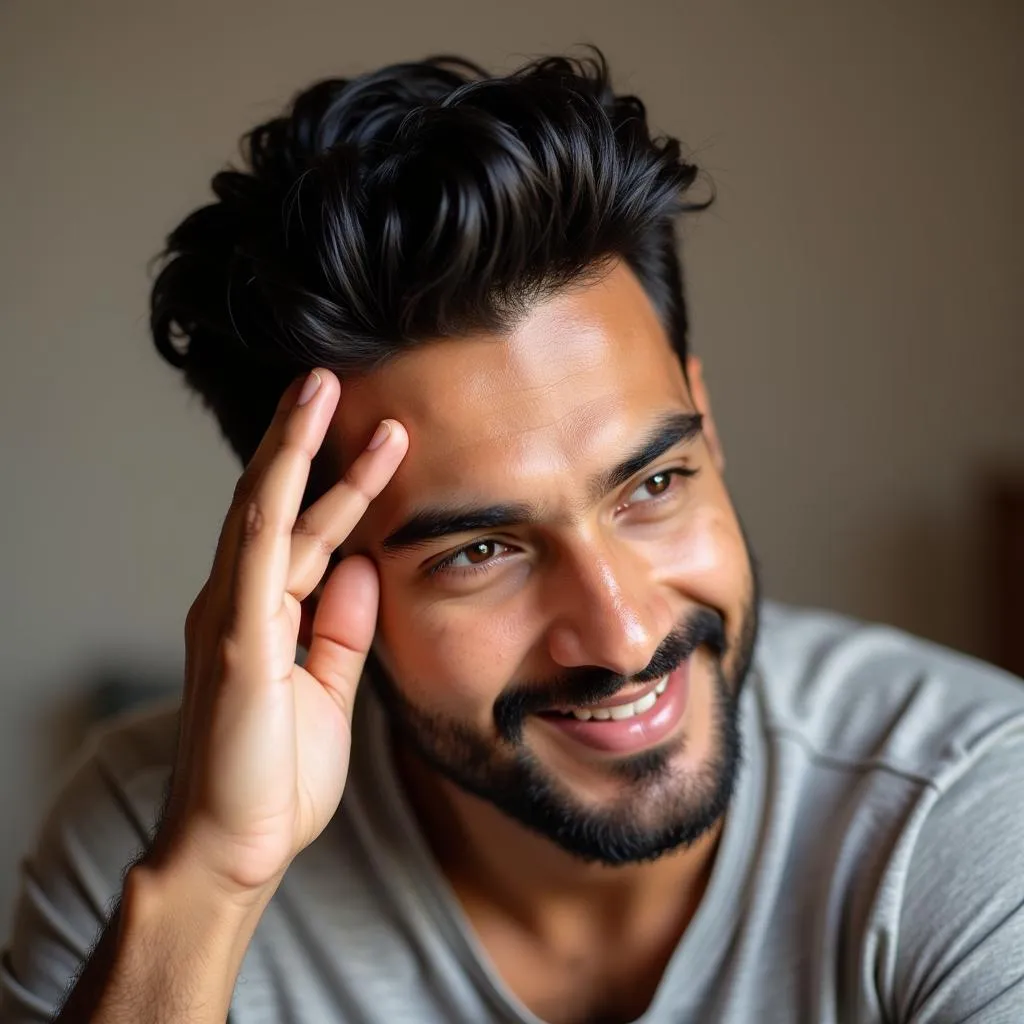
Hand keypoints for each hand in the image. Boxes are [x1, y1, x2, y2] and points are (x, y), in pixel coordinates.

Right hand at [156, 369, 407, 898]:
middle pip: (278, 505)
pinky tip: (290, 457)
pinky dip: (273, 504)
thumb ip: (343, 628)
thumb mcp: (329, 689)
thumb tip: (364, 566)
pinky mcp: (235, 642)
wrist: (233, 849)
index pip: (308, 532)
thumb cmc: (274, 776)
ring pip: (263, 513)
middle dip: (310, 443)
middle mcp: (243, 603)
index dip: (343, 483)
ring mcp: (233, 617)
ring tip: (321, 391)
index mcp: (268, 616)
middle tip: (341, 384)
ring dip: (293, 450)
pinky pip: (255, 558)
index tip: (383, 438)